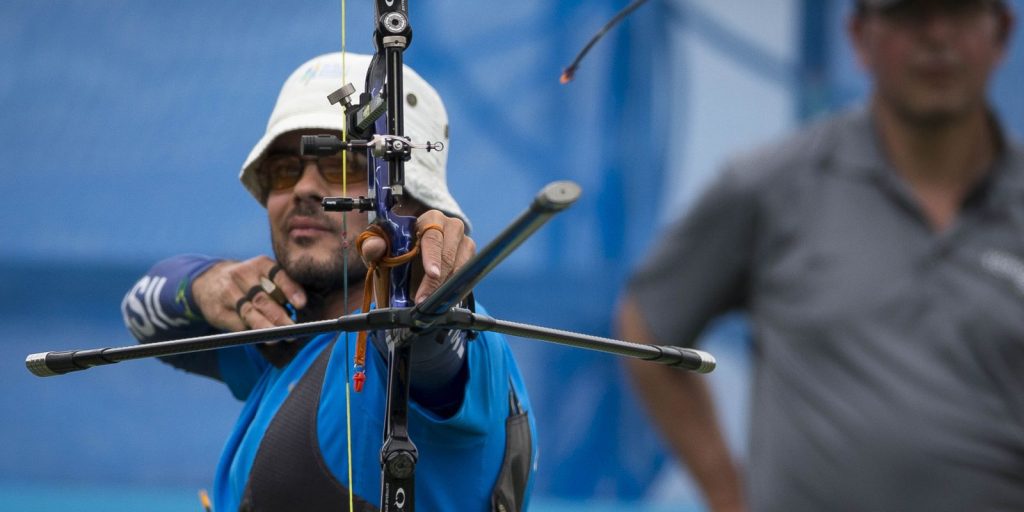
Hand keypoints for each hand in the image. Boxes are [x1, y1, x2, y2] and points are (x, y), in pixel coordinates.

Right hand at [191, 256, 306, 330]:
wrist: (208, 281)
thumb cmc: (248, 281)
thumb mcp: (263, 274)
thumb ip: (280, 286)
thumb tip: (302, 308)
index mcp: (260, 264)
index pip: (278, 275)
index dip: (290, 290)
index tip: (301, 304)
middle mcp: (242, 275)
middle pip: (263, 298)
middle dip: (279, 316)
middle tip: (294, 329)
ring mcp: (228, 293)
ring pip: (249, 313)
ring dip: (265, 327)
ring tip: (278, 337)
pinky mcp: (218, 310)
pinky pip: (237, 324)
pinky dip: (251, 332)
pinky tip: (262, 338)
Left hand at [359, 210, 474, 303]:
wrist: (410, 259)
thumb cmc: (396, 251)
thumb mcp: (381, 249)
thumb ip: (373, 246)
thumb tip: (375, 247)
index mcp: (430, 219)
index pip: (433, 237)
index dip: (432, 256)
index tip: (432, 274)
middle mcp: (451, 226)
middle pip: (449, 254)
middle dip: (436, 280)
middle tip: (424, 300)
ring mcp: (464, 242)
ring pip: (462, 266)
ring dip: (446, 287)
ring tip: (431, 303)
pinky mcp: (471, 259)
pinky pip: (468, 276)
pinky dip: (457, 290)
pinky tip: (445, 301)